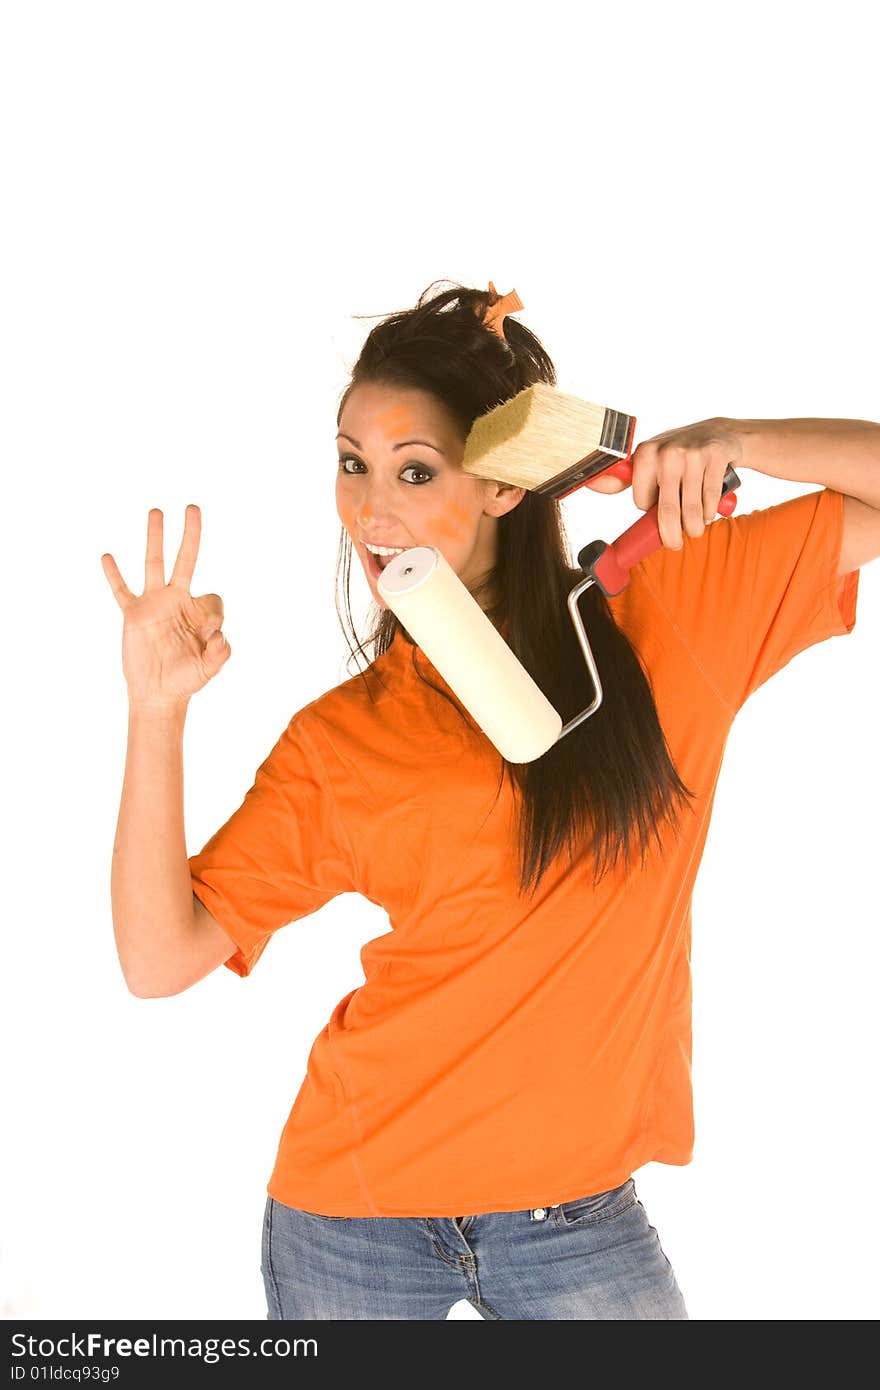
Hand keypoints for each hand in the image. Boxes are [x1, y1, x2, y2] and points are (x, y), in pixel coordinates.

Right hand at [101, 505, 230, 707]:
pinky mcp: (133, 615)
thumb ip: (220, 653)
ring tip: (156, 511)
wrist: (158, 694)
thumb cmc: (186, 680)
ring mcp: (153, 604)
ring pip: (153, 563)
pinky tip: (107, 557)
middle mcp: (177, 600)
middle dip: (191, 534)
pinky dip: (114, 575)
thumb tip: (219, 635)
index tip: (209, 636)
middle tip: (193, 507)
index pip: (214, 598)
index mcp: (198, 611)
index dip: (215, 616)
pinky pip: (121, 591)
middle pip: (185, 559)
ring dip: (156, 538)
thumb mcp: (210, 668)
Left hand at [585, 417, 742, 548]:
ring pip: (691, 511)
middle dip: (671, 536)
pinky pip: (710, 501)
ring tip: (694, 528)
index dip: (650, 510)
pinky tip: (708, 511)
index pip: (642, 502)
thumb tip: (590, 483)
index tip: (657, 507)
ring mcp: (692, 454)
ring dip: (694, 527)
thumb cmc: (679, 453)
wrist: (719, 433)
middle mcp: (666, 452)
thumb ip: (623, 478)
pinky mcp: (714, 458)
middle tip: (674, 545)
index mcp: (645, 454)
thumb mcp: (650, 460)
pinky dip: (710, 513)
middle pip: (666, 511)